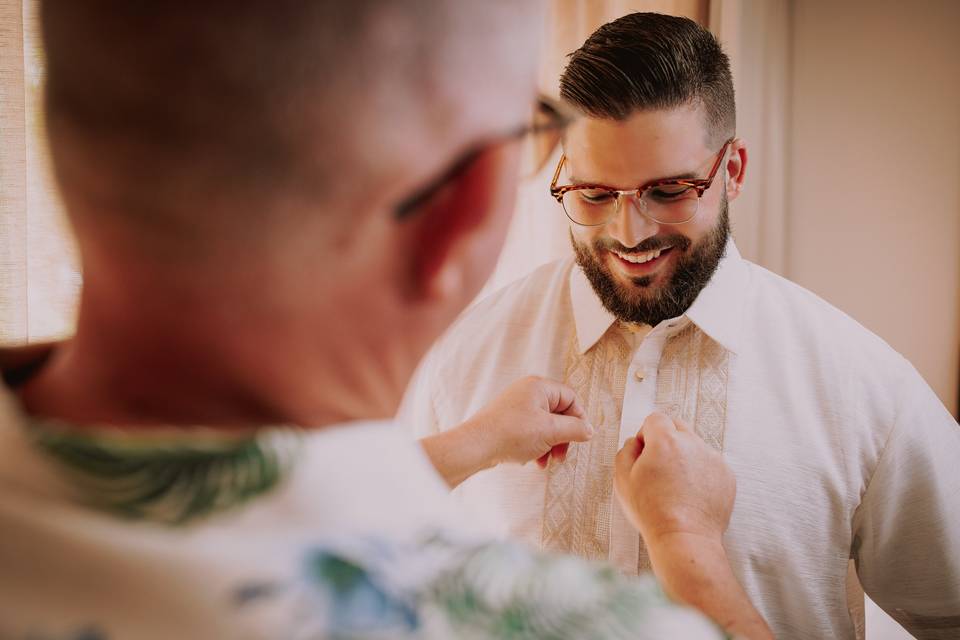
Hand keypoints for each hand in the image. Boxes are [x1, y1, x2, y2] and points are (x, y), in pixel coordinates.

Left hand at [466, 375, 593, 467]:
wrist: (476, 446)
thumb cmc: (511, 434)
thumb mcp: (550, 431)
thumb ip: (575, 429)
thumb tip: (590, 430)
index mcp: (539, 387)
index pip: (570, 398)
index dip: (578, 418)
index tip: (580, 437)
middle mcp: (527, 392)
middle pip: (558, 413)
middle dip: (563, 436)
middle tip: (562, 455)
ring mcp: (517, 407)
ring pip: (545, 425)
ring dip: (551, 444)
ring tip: (547, 461)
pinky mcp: (509, 421)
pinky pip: (531, 432)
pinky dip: (537, 446)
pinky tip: (534, 461)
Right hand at [614, 412, 734, 547]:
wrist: (684, 539)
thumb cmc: (650, 511)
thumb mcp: (622, 478)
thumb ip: (627, 450)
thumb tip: (636, 442)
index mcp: (666, 441)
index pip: (656, 418)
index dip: (646, 433)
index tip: (645, 453)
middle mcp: (693, 443)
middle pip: (678, 426)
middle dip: (666, 440)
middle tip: (659, 467)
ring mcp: (713, 459)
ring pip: (695, 446)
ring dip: (684, 457)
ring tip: (676, 486)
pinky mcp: (727, 475)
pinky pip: (710, 464)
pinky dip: (700, 473)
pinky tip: (691, 495)